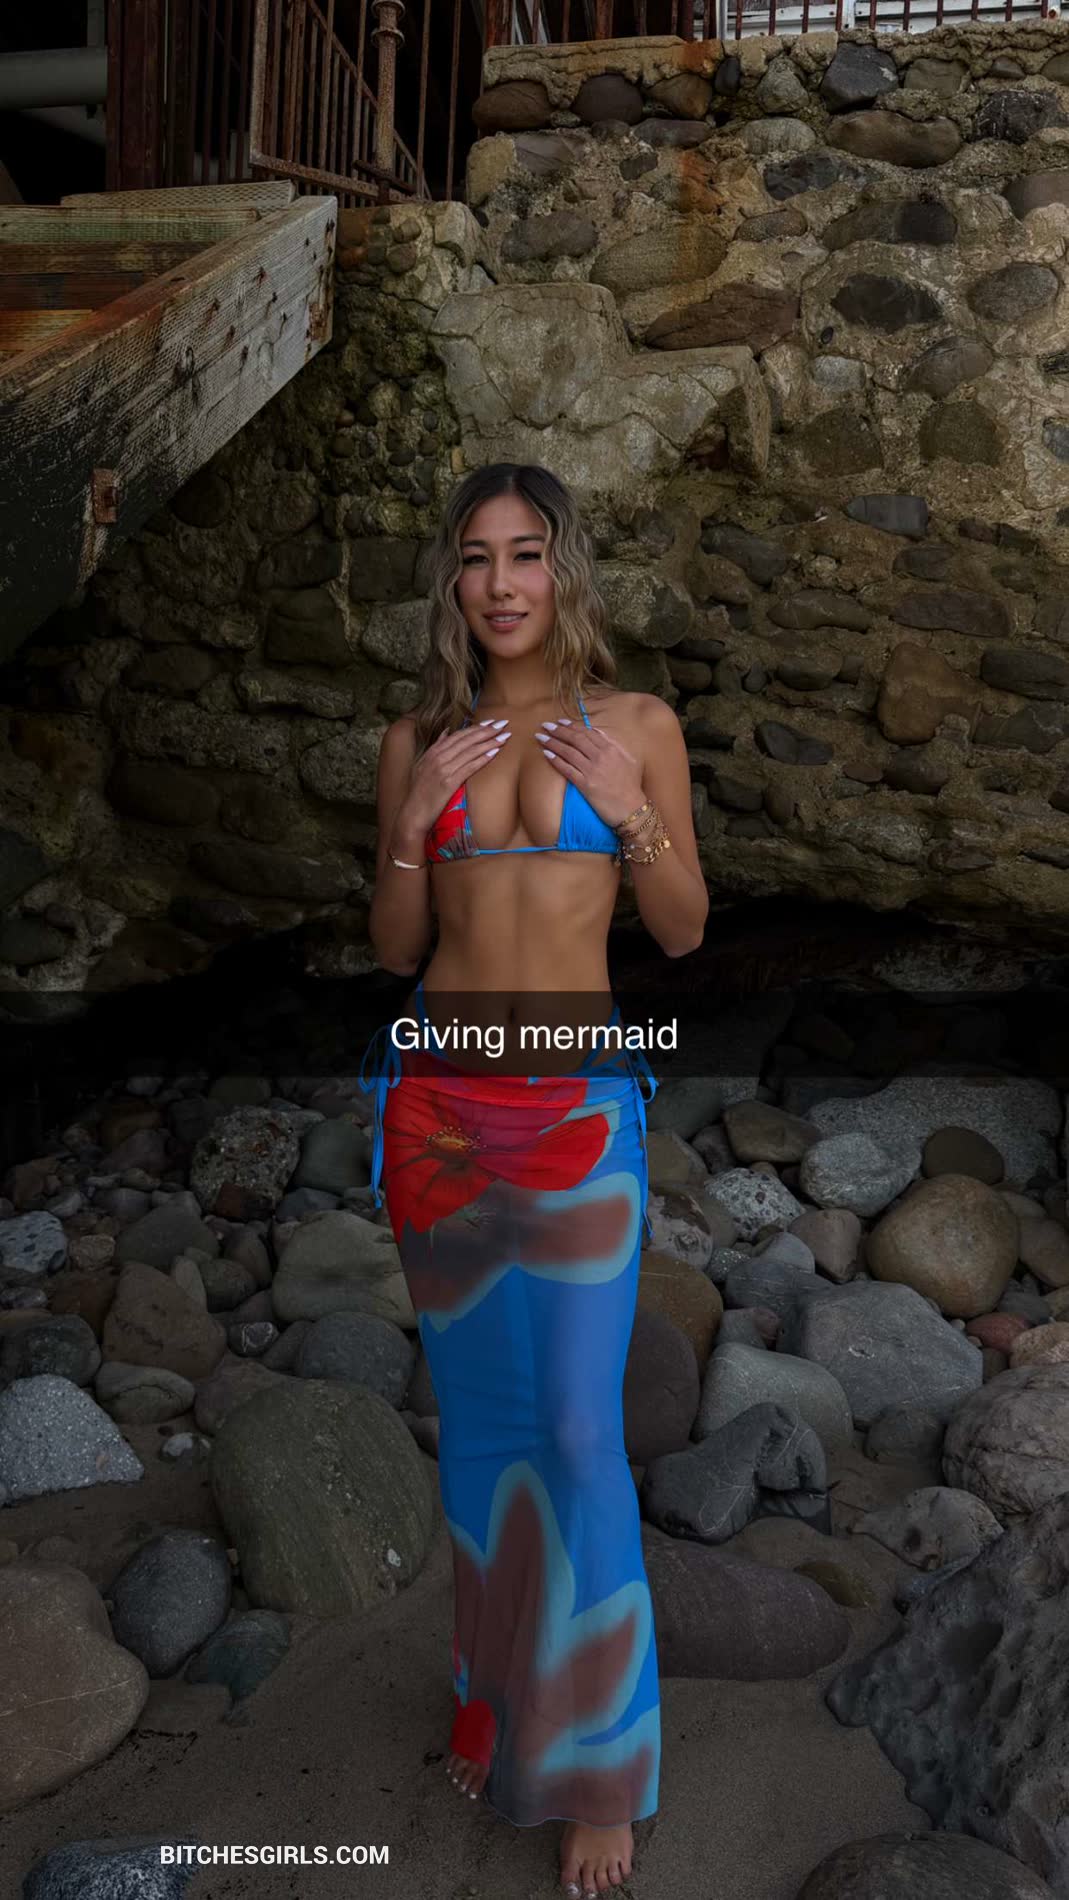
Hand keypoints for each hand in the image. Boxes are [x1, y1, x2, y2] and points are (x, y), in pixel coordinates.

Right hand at [397, 719, 513, 833]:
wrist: (413, 813)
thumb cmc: (420, 792)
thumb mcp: (423, 765)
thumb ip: (436, 747)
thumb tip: (447, 731)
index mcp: (433, 752)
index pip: (458, 735)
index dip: (476, 727)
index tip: (491, 722)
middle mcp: (438, 757)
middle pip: (466, 740)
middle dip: (486, 731)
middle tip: (502, 724)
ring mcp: (443, 769)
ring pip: (470, 751)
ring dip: (489, 743)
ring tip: (504, 737)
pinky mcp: (449, 783)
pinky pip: (469, 767)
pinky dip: (482, 759)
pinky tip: (494, 753)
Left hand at [535, 719, 644, 829]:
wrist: (632, 808)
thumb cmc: (631, 786)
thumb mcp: (628, 760)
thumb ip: (613, 745)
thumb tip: (598, 733)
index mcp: (611, 749)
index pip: (587, 732)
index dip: (572, 726)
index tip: (560, 722)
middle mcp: (600, 757)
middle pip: (575, 739)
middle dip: (558, 730)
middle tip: (545, 725)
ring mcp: (592, 770)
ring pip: (568, 752)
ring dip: (552, 743)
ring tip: (541, 737)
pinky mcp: (585, 785)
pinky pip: (566, 769)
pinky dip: (555, 760)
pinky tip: (546, 754)